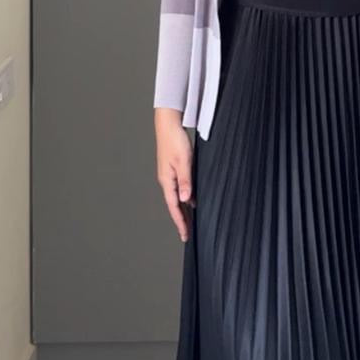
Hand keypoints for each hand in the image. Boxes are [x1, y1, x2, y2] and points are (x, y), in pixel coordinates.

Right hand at [154, 108, 193, 240]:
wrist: (168, 124)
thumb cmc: (175, 140)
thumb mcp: (183, 161)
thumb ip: (185, 181)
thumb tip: (186, 200)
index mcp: (167, 181)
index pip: (174, 207)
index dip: (180, 222)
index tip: (185, 235)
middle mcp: (166, 180)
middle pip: (174, 205)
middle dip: (181, 220)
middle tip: (187, 234)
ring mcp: (169, 175)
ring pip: (177, 198)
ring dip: (184, 210)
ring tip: (190, 222)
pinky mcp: (173, 170)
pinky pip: (179, 189)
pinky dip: (186, 198)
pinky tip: (193, 201)